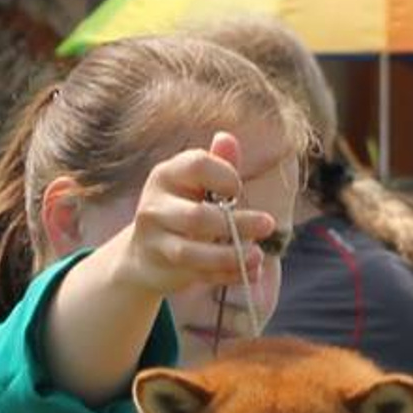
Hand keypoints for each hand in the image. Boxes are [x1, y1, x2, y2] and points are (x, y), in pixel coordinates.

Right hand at [103, 132, 273, 302]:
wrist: (144, 252)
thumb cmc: (181, 209)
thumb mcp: (197, 184)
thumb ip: (217, 163)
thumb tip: (227, 137)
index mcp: (167, 175)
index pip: (197, 165)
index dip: (225, 175)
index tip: (238, 190)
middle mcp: (154, 205)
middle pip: (198, 216)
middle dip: (239, 222)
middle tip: (268, 224)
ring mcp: (155, 238)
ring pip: (193, 252)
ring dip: (232, 255)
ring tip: (258, 256)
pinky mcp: (161, 267)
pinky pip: (196, 274)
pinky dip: (226, 275)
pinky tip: (248, 273)